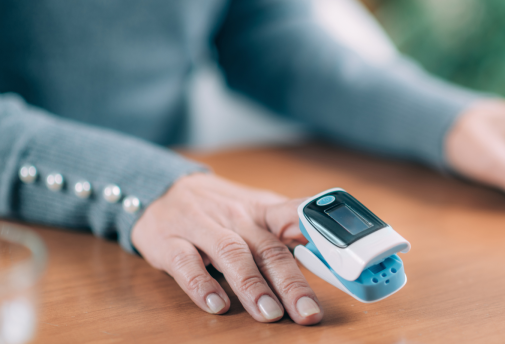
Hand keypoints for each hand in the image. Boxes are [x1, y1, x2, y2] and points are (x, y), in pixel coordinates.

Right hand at [131, 173, 321, 324]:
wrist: (162, 189)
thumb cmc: (220, 209)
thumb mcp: (258, 211)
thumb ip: (289, 231)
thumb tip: (330, 256)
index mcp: (262, 211)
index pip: (297, 217)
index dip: (320, 236)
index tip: (341, 259)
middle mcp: (236, 218)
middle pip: (269, 248)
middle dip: (291, 283)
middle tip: (307, 312)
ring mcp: (202, 227)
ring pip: (231, 254)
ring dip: (252, 286)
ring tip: (269, 314)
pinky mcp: (169, 242)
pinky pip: (186, 263)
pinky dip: (201, 285)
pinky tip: (216, 304)